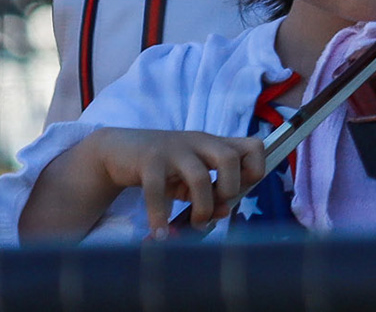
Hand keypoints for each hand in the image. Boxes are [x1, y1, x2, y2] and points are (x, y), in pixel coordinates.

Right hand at [82, 128, 264, 236]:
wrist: (121, 150)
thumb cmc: (166, 169)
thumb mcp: (191, 181)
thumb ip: (211, 195)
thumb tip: (224, 213)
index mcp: (216, 144)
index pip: (254, 146)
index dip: (254, 170)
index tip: (239, 191)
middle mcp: (200, 142)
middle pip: (230, 158)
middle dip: (229, 189)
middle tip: (217, 206)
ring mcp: (174, 149)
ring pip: (198, 176)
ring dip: (201, 207)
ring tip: (195, 224)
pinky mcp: (148, 160)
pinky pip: (156, 189)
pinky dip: (160, 216)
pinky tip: (160, 234)